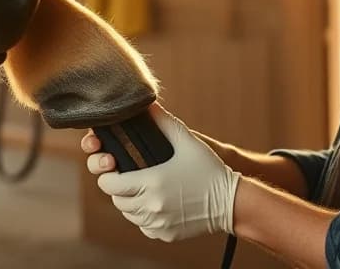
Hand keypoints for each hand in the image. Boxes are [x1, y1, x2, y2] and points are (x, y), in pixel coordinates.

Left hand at [82, 105, 240, 241]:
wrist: (232, 202)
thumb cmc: (209, 169)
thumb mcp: (187, 141)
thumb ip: (163, 122)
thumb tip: (146, 104)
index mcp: (151, 182)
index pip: (109, 184)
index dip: (108, 175)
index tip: (115, 167)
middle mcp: (151, 206)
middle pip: (116, 200)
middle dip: (119, 188)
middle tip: (130, 176)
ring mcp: (158, 223)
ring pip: (128, 214)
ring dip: (131, 202)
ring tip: (143, 188)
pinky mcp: (165, 235)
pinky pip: (143, 227)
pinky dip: (145, 217)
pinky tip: (157, 203)